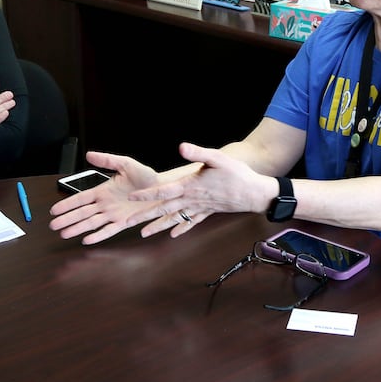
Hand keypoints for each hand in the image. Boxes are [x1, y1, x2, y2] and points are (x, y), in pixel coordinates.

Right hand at [49, 151, 165, 244]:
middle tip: (53, 225)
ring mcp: (113, 214)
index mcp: (104, 190)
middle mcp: (106, 204)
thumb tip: (89, 155)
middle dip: (67, 219)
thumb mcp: (125, 164)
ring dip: (77, 228)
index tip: (54, 210)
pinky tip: (87, 240)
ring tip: (64, 234)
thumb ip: (107, 160)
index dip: (67, 204)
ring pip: (91, 223)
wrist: (163, 189)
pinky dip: (98, 236)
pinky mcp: (124, 223)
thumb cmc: (146, 177)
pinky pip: (108, 230)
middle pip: (82, 213)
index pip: (81, 198)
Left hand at [126, 142, 277, 238]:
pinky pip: (191, 222)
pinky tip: (173, 234)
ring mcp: (199, 208)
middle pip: (163, 210)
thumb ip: (198, 153)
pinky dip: (181, 228)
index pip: (164, 191)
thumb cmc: (237, 174)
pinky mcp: (207, 211)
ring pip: (174, 219)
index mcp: (191, 186)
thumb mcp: (217, 158)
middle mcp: (192, 200)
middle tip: (126, 224)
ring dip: (158, 226)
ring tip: (143, 234)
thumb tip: (181, 147)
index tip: (132, 197)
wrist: (255, 193)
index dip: (147, 194)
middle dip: (144, 217)